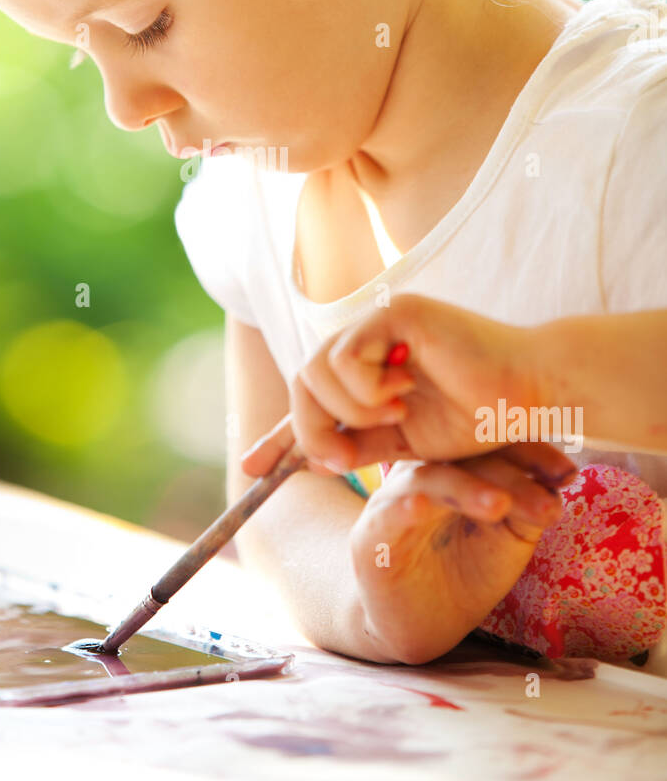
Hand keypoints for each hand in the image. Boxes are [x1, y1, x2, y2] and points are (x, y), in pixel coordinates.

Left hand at [241, 293, 555, 477]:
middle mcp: (370, 340)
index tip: (251, 468)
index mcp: (372, 370)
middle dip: (306, 429)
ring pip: (316, 367)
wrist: (529, 397)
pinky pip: (344, 355)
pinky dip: (363, 388)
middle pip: (303, 381)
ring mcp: (381, 321)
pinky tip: (403, 393)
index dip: (280, 433)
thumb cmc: (482, 418)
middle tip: (336, 461)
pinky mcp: (394, 312)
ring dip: (346, 410)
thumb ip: (361, 445)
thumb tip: (312, 459)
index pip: (312, 395)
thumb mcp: (408, 444)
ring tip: (392, 418)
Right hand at [349, 441, 577, 663]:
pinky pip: (387, 514)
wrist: (422, 624)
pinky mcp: (370, 535)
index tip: (567, 473)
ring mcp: (394, 499)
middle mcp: (426, 470)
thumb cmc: (467, 571)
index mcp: (460, 464)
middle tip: (546, 498)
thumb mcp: (509, 539)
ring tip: (498, 505)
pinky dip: (403, 507)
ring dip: (465, 488)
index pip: (494, 443)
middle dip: (509, 473)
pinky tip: (421, 507)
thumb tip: (558, 481)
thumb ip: (529, 509)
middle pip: (465, 455)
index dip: (530, 451)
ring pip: (429, 478)